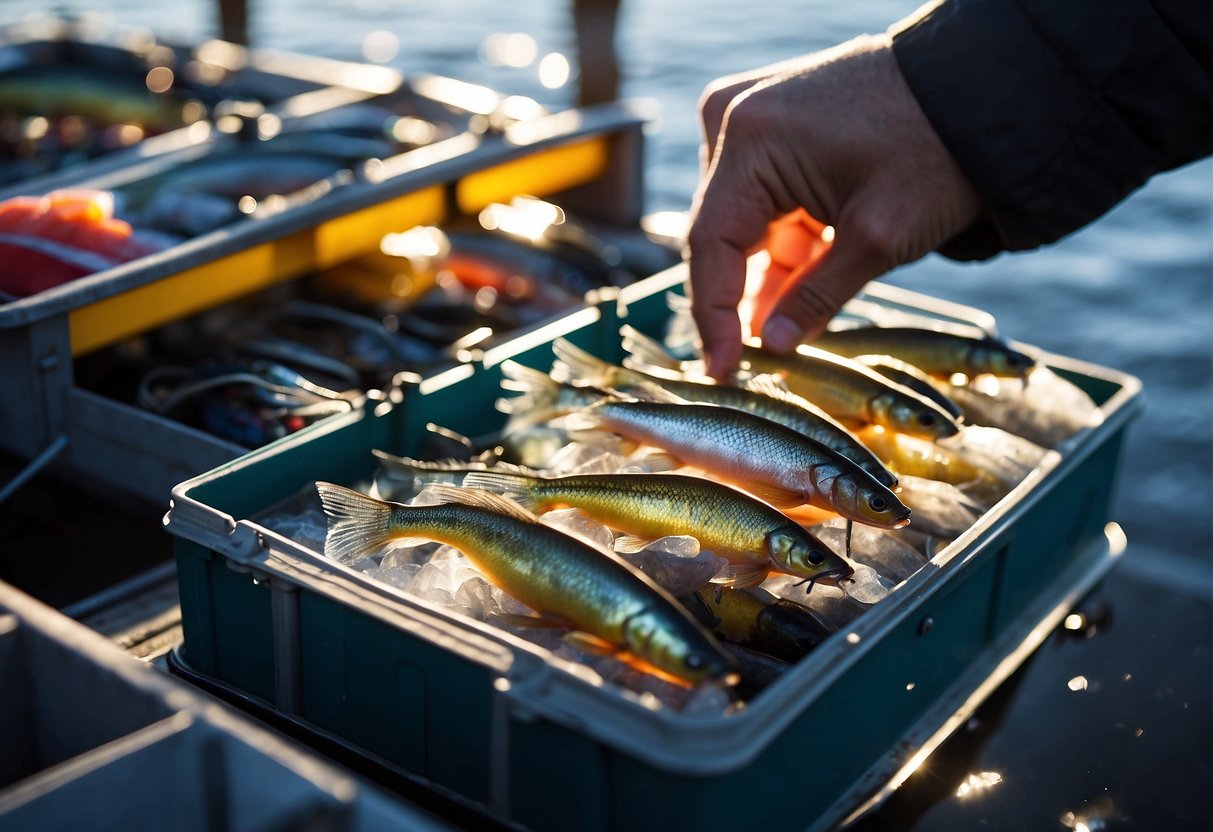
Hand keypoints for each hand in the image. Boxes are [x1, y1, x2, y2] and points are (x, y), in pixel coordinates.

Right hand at [687, 34, 983, 379]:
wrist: (987, 87)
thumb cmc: (939, 149)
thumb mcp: (879, 237)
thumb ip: (816, 297)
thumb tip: (771, 346)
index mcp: (751, 139)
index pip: (709, 245)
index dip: (713, 317)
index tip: (722, 371)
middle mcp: (735, 118)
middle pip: (721, 232)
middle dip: (744, 296)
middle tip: (761, 357)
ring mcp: (752, 117)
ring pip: (744, 222)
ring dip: (770, 272)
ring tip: (795, 323)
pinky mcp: (775, 126)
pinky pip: (764, 200)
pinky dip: (785, 243)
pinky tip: (805, 283)